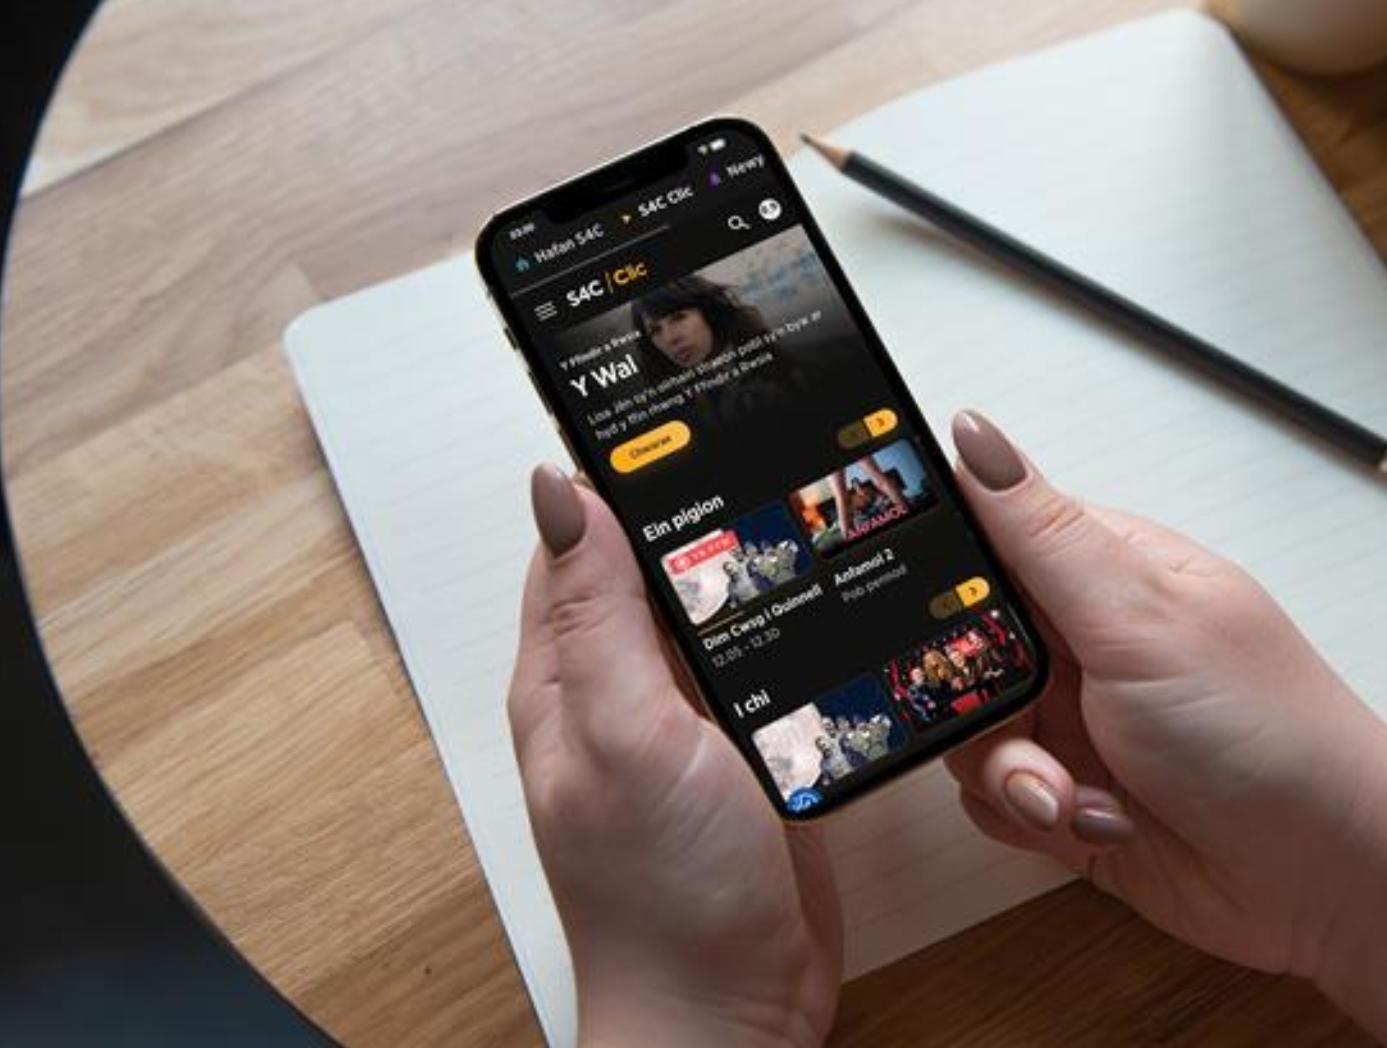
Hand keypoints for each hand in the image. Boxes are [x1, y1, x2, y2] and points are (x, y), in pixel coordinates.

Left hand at [510, 466, 841, 1047]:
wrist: (731, 1013)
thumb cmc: (662, 899)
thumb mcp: (623, 736)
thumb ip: (594, 615)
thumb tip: (560, 491)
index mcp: (566, 673)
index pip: (578, 533)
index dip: (618, 466)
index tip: (670, 400)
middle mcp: (620, 689)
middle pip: (655, 560)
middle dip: (699, 499)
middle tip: (756, 429)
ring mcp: (686, 720)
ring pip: (717, 604)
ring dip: (749, 556)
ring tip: (797, 490)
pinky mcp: (748, 749)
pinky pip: (766, 659)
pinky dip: (791, 619)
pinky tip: (826, 592)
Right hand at [942, 411, 1386, 979]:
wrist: (1326, 876)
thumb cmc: (1267, 731)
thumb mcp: (1140, 616)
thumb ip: (1041, 532)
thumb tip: (975, 432)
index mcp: (1104, 572)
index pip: (985, 539)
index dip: (941, 575)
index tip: (921, 611)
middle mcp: (1084, 641)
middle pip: (961, 647)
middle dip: (974, 696)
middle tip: (1020, 717)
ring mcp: (1077, 721)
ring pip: (969, 730)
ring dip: (1009, 771)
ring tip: (1067, 791)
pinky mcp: (1070, 797)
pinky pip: (994, 799)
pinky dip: (1030, 817)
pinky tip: (1091, 820)